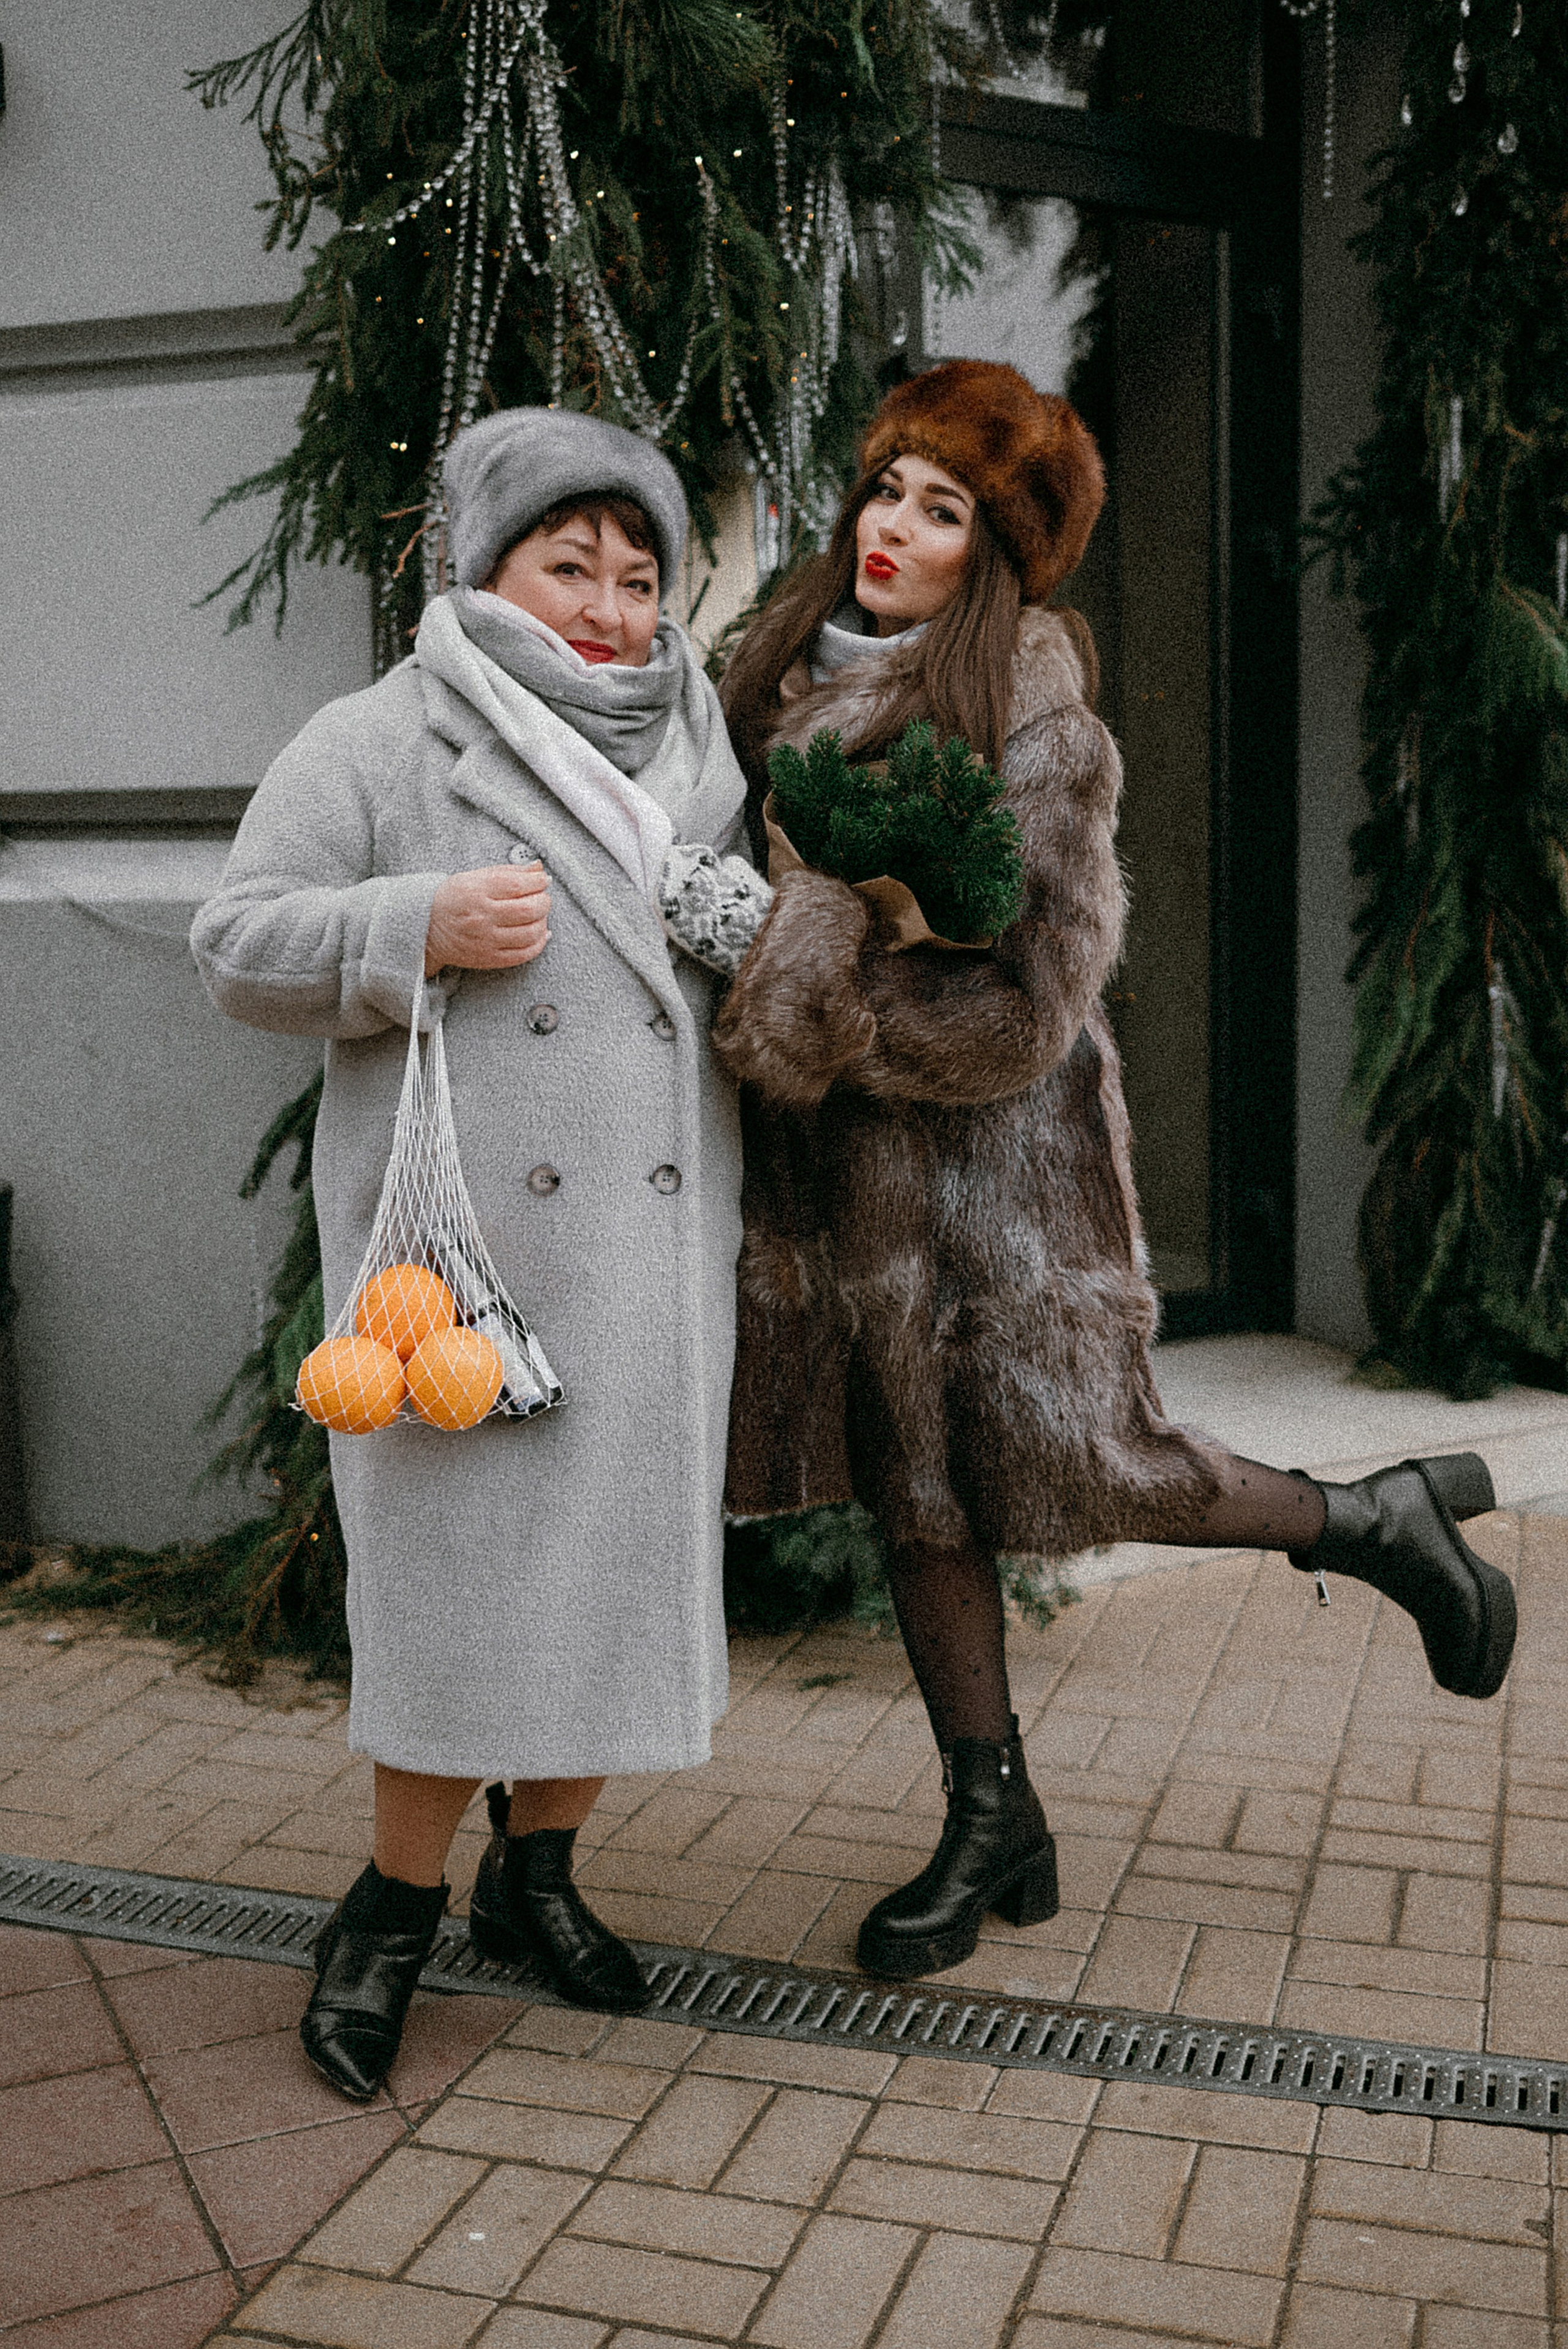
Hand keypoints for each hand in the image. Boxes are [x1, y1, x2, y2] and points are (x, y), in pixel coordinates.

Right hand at [425, 863, 550, 974]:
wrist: (427, 927)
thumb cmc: (454, 898)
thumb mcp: (475, 877)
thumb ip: (509, 871)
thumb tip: (538, 868)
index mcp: (477, 891)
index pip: (518, 885)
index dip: (538, 881)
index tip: (542, 879)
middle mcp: (482, 917)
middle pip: (529, 909)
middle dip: (544, 901)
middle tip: (542, 897)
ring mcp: (486, 940)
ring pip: (530, 933)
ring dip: (543, 921)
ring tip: (539, 914)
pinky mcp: (490, 958)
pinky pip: (524, 954)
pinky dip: (539, 943)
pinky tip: (541, 933)